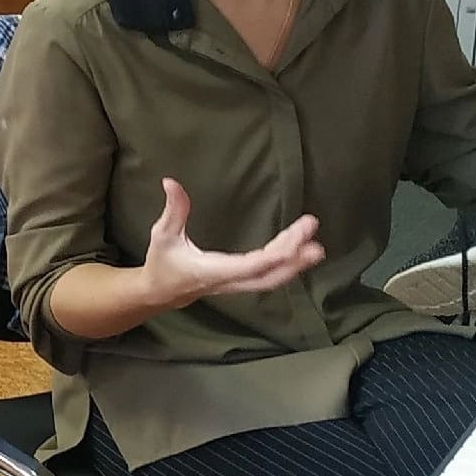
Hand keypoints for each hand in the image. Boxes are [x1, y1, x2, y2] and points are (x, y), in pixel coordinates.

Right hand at [141, 177, 323, 305]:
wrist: (160, 293)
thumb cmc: (162, 264)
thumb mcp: (162, 235)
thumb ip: (172, 210)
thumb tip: (171, 182)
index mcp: (212, 271)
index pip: (250, 266)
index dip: (276, 254)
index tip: (297, 237)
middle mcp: (229, 281)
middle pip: (268, 275)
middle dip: (293, 257)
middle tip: (311, 229)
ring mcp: (237, 285)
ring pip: (272, 280)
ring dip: (295, 263)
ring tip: (315, 244)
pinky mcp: (241, 283)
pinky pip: (269, 278)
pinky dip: (287, 267)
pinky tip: (300, 252)